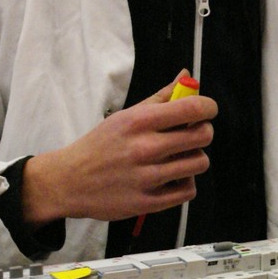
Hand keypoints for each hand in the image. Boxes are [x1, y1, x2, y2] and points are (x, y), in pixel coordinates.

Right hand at [21, 73, 217, 224]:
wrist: (68, 181)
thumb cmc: (100, 145)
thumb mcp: (126, 116)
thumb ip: (161, 97)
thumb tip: (187, 76)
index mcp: (139, 122)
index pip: (192, 108)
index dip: (208, 108)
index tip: (207, 111)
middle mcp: (144, 148)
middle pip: (202, 136)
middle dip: (203, 132)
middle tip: (192, 134)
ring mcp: (146, 177)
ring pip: (199, 163)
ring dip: (195, 158)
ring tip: (180, 158)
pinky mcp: (147, 202)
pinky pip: (188, 191)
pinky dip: (186, 183)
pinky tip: (174, 177)